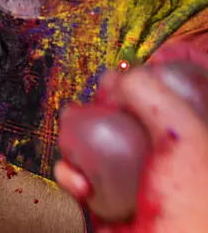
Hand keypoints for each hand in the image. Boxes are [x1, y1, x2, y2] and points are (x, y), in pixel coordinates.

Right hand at [55, 66, 207, 232]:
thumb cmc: (195, 211)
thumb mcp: (185, 138)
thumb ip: (153, 94)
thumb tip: (119, 76)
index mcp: (196, 140)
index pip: (187, 89)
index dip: (171, 65)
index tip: (154, 54)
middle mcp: (168, 158)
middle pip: (134, 109)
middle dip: (111, 97)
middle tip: (105, 93)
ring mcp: (136, 180)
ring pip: (98, 137)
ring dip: (78, 134)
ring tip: (76, 135)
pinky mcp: (106, 202)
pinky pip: (77, 175)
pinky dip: (70, 175)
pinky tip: (80, 185)